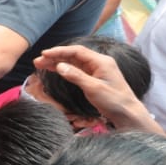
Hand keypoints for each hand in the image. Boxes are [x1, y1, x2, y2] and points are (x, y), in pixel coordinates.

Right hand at [34, 45, 161, 132]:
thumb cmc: (113, 101)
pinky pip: (77, 70)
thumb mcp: (93, 88)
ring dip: (58, 63)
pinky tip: (54, 70)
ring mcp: (97, 70)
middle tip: (38, 61)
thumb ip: (76, 76)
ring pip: (74, 63)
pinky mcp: (95, 78)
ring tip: (41, 65)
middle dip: (55, 57)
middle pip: (74, 56)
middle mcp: (99, 62)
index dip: (59, 51)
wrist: (127, 113)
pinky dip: (65, 69)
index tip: (44, 54)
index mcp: (101, 61)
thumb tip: (59, 66)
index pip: (77, 51)